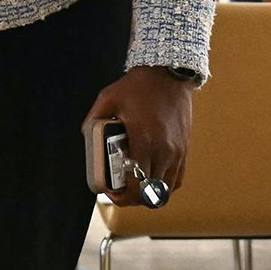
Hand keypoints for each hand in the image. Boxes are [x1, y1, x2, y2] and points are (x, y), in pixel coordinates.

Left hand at [83, 66, 193, 203]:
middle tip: (120, 190)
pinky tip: (153, 177)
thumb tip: (86, 135)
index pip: (136, 186)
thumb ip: (93, 119)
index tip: (112, 193)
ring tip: (136, 185)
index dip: (122, 197)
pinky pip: (177, 178)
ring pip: (165, 189)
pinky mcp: (184, 148)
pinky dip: (165, 185)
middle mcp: (163, 151)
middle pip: (150, 193)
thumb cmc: (139, 85)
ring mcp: (177, 151)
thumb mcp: (108, 98)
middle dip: (133, 197)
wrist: (169, 72)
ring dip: (149, 193)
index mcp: (144, 142)